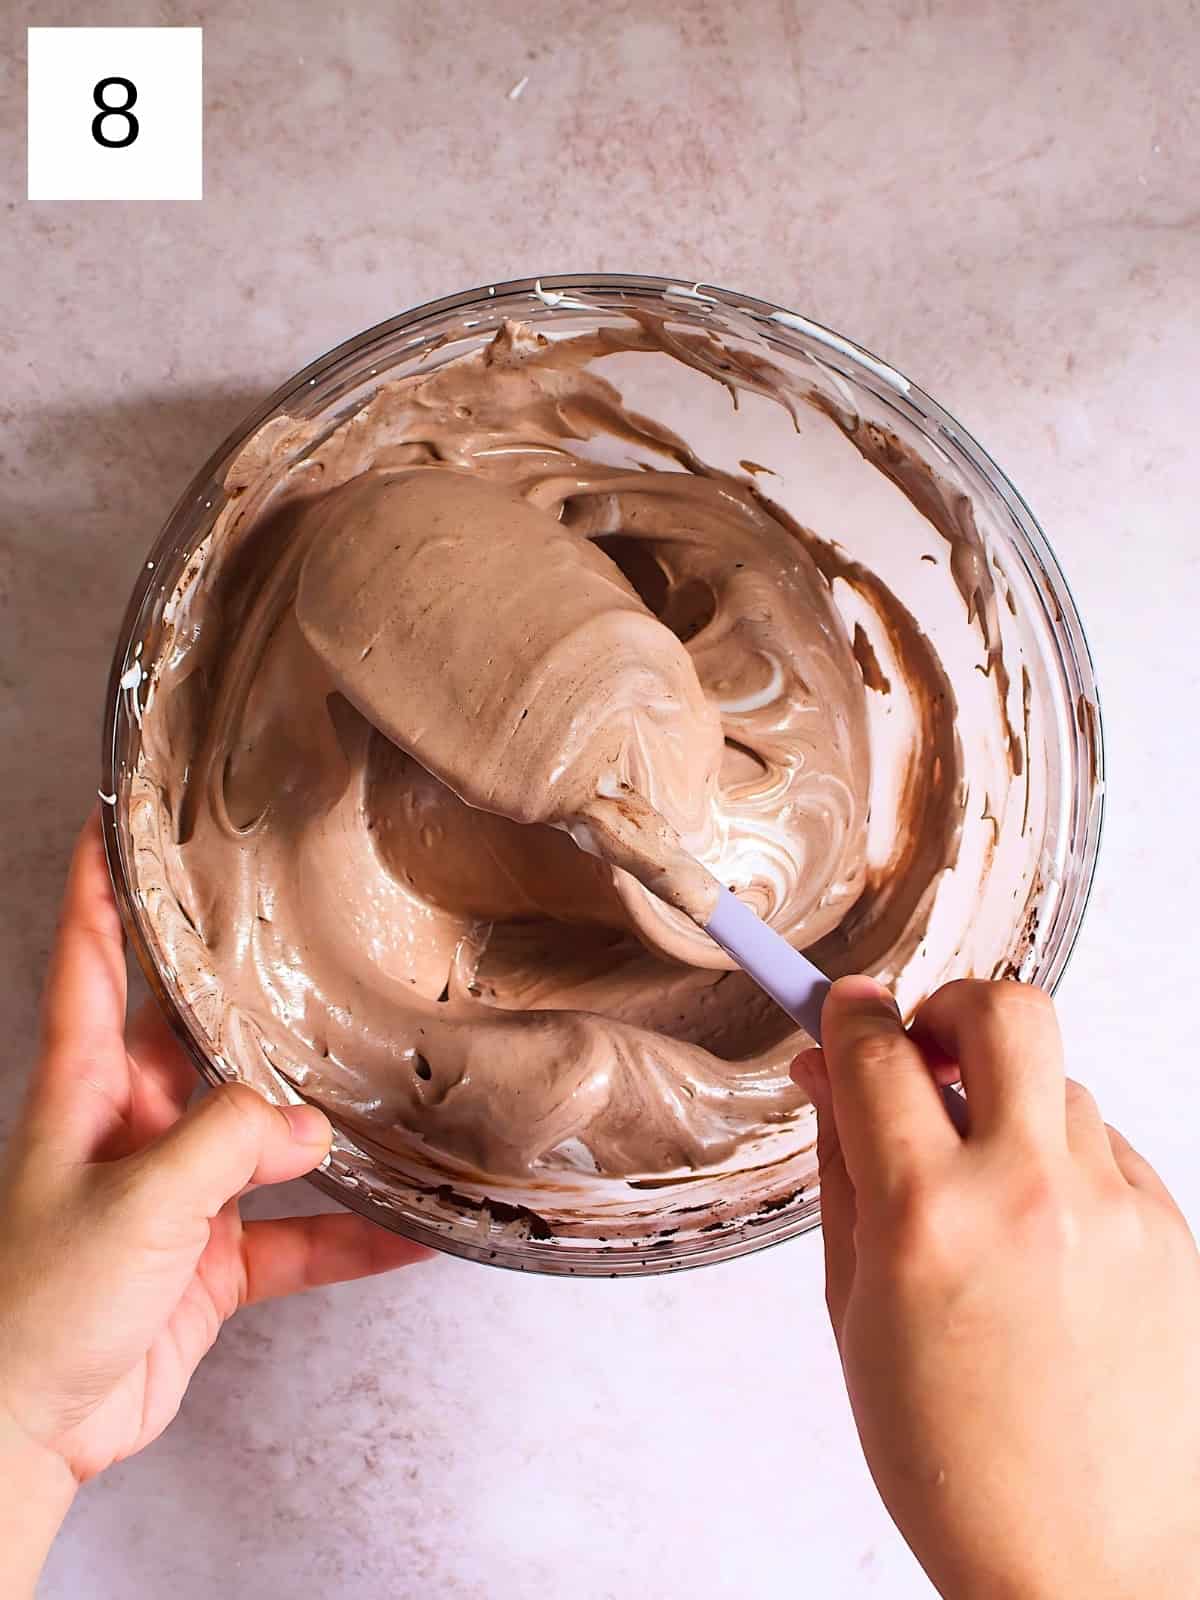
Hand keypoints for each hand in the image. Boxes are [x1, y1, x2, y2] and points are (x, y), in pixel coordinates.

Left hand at [0, 816, 428, 1588]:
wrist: (31, 1428)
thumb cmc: (41, 1304)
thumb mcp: (137, 1202)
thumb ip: (227, 1146)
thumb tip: (310, 1122)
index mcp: (88, 1088)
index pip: (89, 961)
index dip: (96, 887)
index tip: (114, 816)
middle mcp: (135, 1126)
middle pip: (199, 1039)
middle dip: (252, 998)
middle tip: (311, 940)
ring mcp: (179, 1193)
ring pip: (265, 1137)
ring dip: (324, 1129)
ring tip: (394, 1087)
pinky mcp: (213, 1260)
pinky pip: (301, 1235)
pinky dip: (355, 1238)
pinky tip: (413, 1234)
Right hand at [794, 976, 1199, 1599]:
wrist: (1086, 1564)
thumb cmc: (950, 1458)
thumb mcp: (854, 1311)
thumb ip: (840, 1172)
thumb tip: (827, 1072)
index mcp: (925, 1218)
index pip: (878, 1050)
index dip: (851, 1014)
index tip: (845, 1008)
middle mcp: (1027, 1192)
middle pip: (1004, 1009)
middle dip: (951, 1007)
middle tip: (927, 1049)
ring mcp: (1114, 1209)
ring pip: (1059, 1083)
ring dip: (1011, 1104)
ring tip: (987, 1188)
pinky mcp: (1172, 1231)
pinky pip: (1107, 1147)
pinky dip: (1065, 1163)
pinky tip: (1042, 1240)